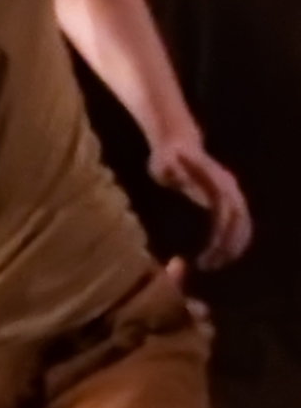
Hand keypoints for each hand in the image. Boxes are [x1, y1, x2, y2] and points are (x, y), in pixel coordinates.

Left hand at [153, 132, 255, 270]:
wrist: (179, 142)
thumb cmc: (167, 156)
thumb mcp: (163, 163)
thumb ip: (171, 171)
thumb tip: (177, 178)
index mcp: (215, 181)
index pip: (224, 212)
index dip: (219, 233)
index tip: (208, 251)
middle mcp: (229, 187)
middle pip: (238, 221)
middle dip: (229, 244)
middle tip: (212, 265)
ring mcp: (232, 192)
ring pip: (243, 223)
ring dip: (234, 245)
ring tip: (218, 264)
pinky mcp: (229, 198)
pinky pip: (239, 221)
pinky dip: (235, 239)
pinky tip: (223, 254)